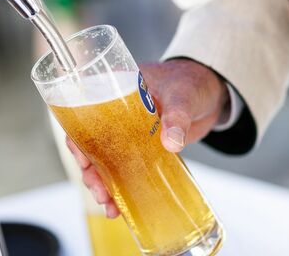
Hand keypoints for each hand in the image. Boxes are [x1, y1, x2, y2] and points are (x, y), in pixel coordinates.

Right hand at [66, 59, 229, 216]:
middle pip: (90, 144)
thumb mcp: (183, 96)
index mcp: (114, 89)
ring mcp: (126, 131)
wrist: (211, 91)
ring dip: (103, 183)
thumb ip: (177, 117)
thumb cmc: (191, 82)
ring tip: (109, 205)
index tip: (84, 161)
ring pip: (104, 160)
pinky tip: (122, 204)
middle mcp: (114, 112)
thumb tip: (171, 142)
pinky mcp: (141, 147)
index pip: (83, 115)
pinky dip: (122, 185)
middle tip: (100, 192)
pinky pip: (125, 167)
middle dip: (91, 171)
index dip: (77, 140)